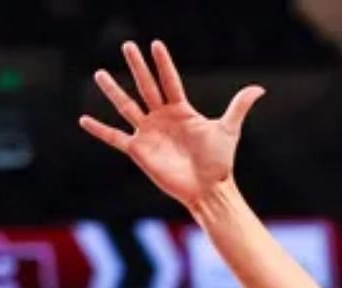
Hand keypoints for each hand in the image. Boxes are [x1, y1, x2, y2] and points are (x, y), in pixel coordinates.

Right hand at [79, 40, 264, 207]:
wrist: (207, 189)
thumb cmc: (219, 162)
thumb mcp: (228, 129)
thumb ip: (239, 106)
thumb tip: (258, 89)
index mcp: (182, 110)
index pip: (169, 81)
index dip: (163, 63)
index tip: (155, 44)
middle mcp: (162, 118)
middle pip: (146, 86)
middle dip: (137, 65)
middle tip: (127, 45)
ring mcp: (148, 133)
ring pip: (127, 106)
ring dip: (113, 90)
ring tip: (100, 73)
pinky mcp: (138, 151)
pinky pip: (115, 137)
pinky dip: (99, 130)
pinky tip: (83, 120)